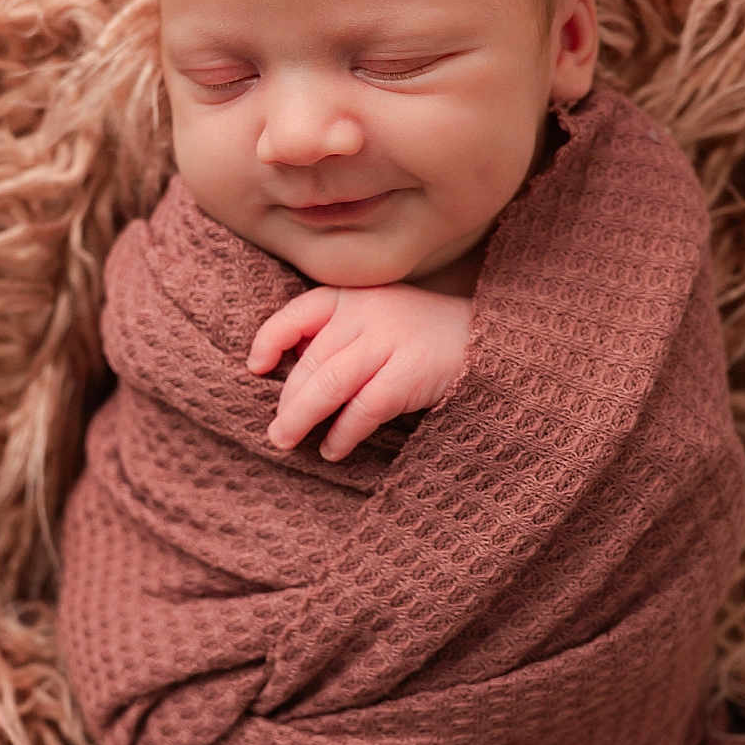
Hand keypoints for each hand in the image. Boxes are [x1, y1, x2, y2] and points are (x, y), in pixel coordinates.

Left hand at [245, 284, 473, 460]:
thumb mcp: (375, 318)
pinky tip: (334, 449)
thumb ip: (336, 334)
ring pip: (328, 384)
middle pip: (311, 361)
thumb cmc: (419, 336)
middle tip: (276, 433)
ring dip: (300, 418)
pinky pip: (363, 408)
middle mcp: (367, 312)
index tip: (257, 369)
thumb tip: (284, 374)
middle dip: (286, 400)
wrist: (488, 341)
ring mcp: (390, 340)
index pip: (296, 314)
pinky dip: (343, 434)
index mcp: (352, 295)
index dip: (269, 341)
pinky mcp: (410, 373)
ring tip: (285, 442)